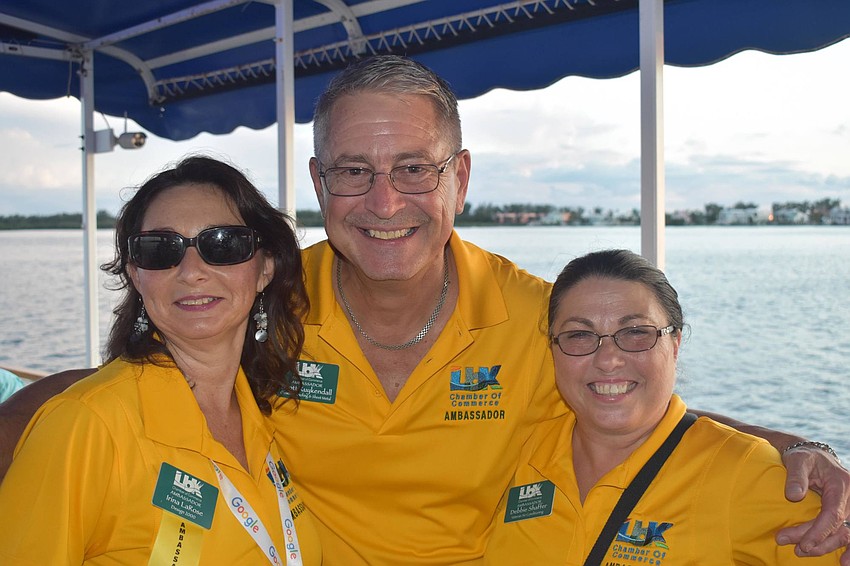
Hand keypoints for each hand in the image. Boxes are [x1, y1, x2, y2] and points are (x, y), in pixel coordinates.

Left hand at [775, 446, 849, 562]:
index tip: (803, 544)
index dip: (819, 531)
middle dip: (816, 540)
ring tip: (802, 552)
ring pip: (844, 534)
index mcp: (840, 484)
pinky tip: (843, 562)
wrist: (813, 456)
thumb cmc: (804, 457)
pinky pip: (848, 533)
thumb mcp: (797, 460)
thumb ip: (796, 477)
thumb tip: (793, 496)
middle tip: (794, 548)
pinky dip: (846, 548)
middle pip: (837, 527)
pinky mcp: (845, 513)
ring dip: (826, 547)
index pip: (833, 513)